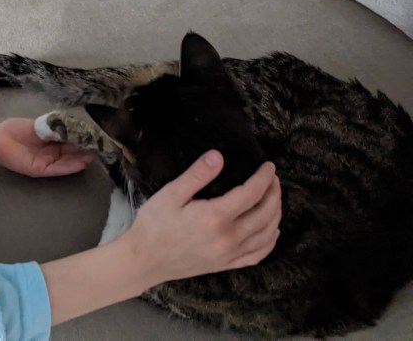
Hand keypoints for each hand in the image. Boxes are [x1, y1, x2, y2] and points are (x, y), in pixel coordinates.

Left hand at [0, 117, 93, 177]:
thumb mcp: (39, 125)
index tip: (95, 136)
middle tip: (100, 147)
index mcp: (51, 141)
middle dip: (85, 150)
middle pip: (71, 152)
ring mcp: (46, 162)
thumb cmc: (16, 129)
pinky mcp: (40, 170)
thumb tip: (73, 125)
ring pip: (67, 162)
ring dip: (81, 159)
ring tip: (94, 155)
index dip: (82, 139)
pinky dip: (70, 166)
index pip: (70, 141)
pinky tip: (81, 163)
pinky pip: (58, 169)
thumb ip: (55, 126)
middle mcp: (51, 153)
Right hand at [123, 151, 281, 285]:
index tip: (268, 166)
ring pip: (266, 234)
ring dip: (275, 214)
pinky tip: (272, 231)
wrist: (145, 260)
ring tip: (274, 199)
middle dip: (274, 193)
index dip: (264, 178)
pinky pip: (258, 254)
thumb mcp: (170, 194)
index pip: (251, 193)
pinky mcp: (226, 264)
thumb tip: (218, 156)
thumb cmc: (154, 224)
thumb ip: (196, 175)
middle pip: (265, 213)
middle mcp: (228, 237)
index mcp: (215, 217)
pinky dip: (270, 241)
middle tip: (273, 179)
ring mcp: (230, 254)